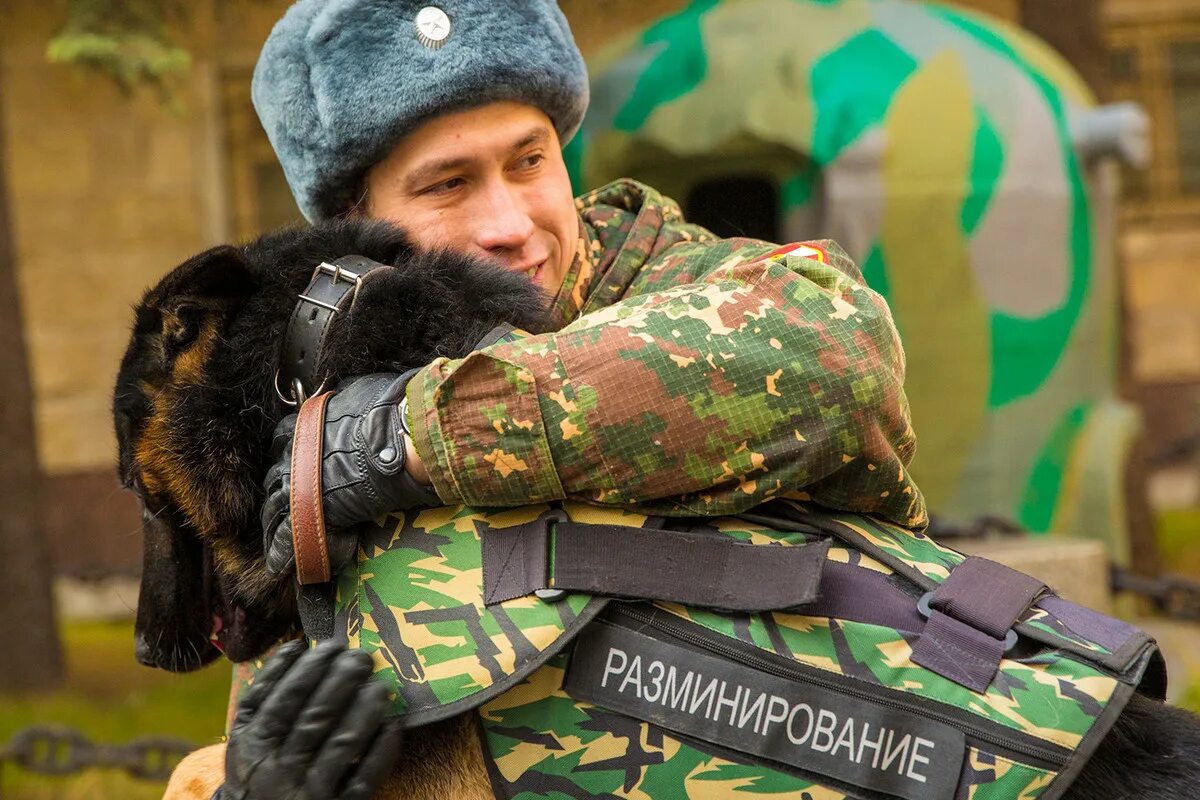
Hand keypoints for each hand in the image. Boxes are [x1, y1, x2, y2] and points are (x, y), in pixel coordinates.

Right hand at [214, 639, 401, 799]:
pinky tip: (391, 727)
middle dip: (343, 681)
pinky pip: (363, 779)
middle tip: (362, 657)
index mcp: (253, 744)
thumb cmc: (256, 768)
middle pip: (316, 716)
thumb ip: (262, 693)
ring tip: (380, 686)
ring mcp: (309, 791)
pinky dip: (380, 752)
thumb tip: (295, 646)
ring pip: (342, 744)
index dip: (311, 668)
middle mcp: (279, 768)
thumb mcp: (243, 734)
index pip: (285, 698)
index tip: (333, 645)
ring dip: (365, 710)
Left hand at [261, 371, 440, 576]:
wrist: (399, 438)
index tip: (293, 463)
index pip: (284, 440)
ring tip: (276, 541)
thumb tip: (353, 392)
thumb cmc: (388, 412)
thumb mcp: (363, 392)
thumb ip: (349, 398)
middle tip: (285, 505)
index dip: (288, 454)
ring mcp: (299, 484)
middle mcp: (295, 454)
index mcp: (305, 425)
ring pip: (274, 508)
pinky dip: (281, 552)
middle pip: (275, 476)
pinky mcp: (310, 512)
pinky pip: (287, 537)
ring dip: (274, 523)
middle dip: (278, 490)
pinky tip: (278, 565)